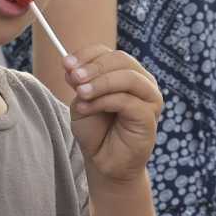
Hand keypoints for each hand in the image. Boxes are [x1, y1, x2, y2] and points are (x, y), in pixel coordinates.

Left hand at [66, 45, 162, 184]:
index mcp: (128, 73)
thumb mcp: (83, 100)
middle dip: (93, 67)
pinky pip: (126, 100)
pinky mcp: (149, 117)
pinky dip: (103, 101)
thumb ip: (81, 82)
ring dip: (99, 83)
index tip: (66, 63)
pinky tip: (87, 107)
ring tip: (80, 93)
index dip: (87, 55)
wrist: (104, 161)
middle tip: (73, 77)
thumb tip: (71, 66)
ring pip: (127, 77)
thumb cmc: (96, 130)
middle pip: (121, 60)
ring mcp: (150, 99)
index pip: (110, 53)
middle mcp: (143, 82)